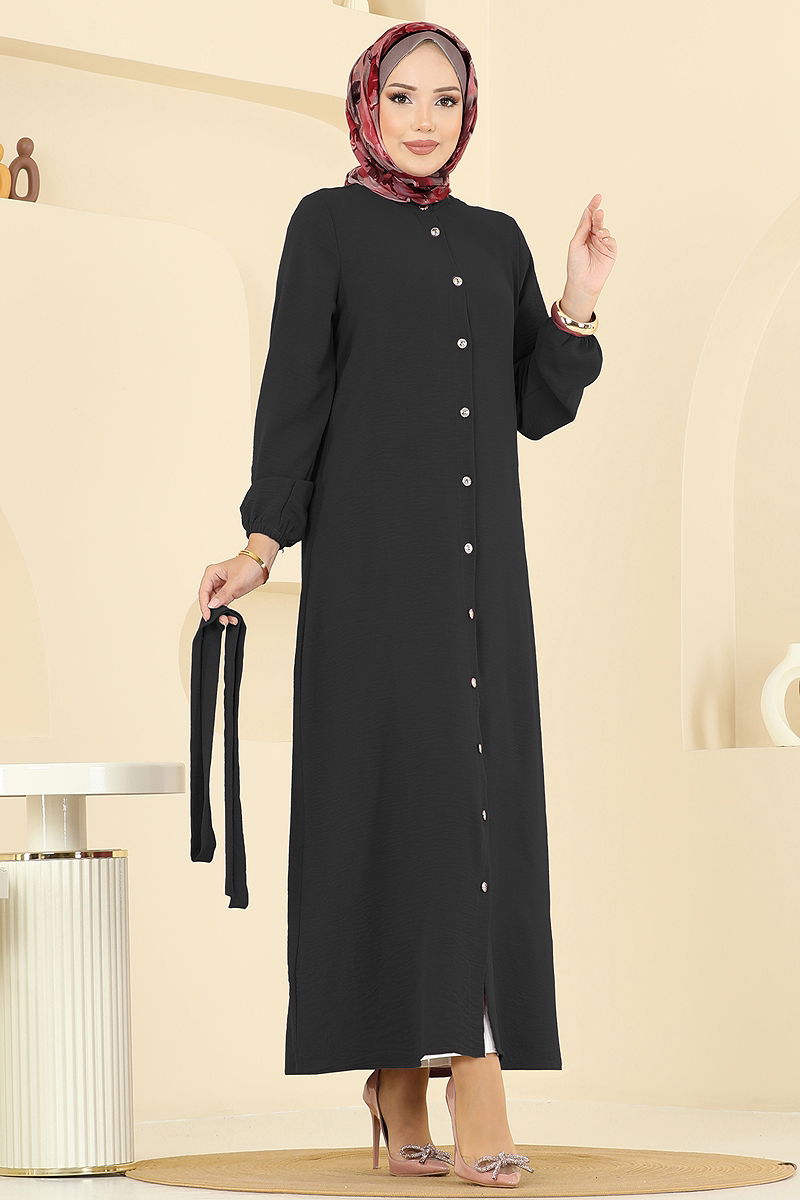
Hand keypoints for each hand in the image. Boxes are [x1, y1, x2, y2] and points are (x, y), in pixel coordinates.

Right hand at [198, 553, 269, 626]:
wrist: (262, 564)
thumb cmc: (249, 565)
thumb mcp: (236, 582)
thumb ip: (223, 595)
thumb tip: (212, 606)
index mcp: (212, 573)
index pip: (203, 592)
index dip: (204, 605)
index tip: (208, 616)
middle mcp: (214, 580)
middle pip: (208, 599)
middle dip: (213, 611)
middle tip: (221, 620)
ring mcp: (221, 586)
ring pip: (215, 604)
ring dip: (220, 613)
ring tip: (227, 620)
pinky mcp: (228, 592)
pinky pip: (223, 604)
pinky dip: (226, 611)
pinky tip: (231, 617)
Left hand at [564, 193, 616, 307]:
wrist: (583, 282)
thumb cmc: (575, 265)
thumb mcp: (575, 244)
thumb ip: (583, 229)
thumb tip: (589, 214)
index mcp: (583, 235)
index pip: (588, 218)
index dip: (592, 207)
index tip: (598, 197)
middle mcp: (593, 237)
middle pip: (597, 221)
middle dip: (598, 215)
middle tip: (598, 211)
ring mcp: (602, 244)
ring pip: (604, 229)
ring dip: (601, 228)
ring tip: (598, 233)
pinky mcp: (610, 251)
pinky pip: (611, 239)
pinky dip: (607, 237)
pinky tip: (602, 239)